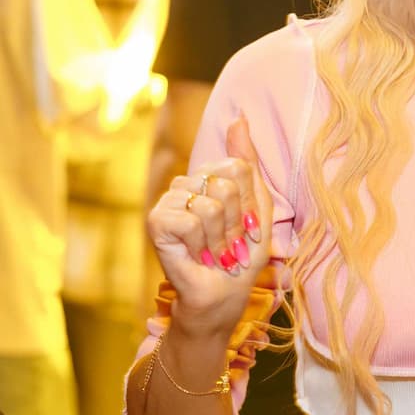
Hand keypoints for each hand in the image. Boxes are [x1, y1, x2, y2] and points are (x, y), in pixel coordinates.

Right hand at [147, 117, 272, 334]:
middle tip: (228, 244)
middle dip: (236, 222)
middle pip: (227, 183)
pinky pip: (192, 220)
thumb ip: (249, 162)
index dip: (249, 202)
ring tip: (214, 252)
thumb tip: (240, 118)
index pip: (239, 166)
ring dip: (221, 237)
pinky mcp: (156, 221)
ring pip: (212, 203)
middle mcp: (186, 183)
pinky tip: (197, 256)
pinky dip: (202, 244)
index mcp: (210, 176)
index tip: (246, 226)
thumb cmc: (241, 254)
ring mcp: (169, 200)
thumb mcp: (258, 206)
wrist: (223, 296)